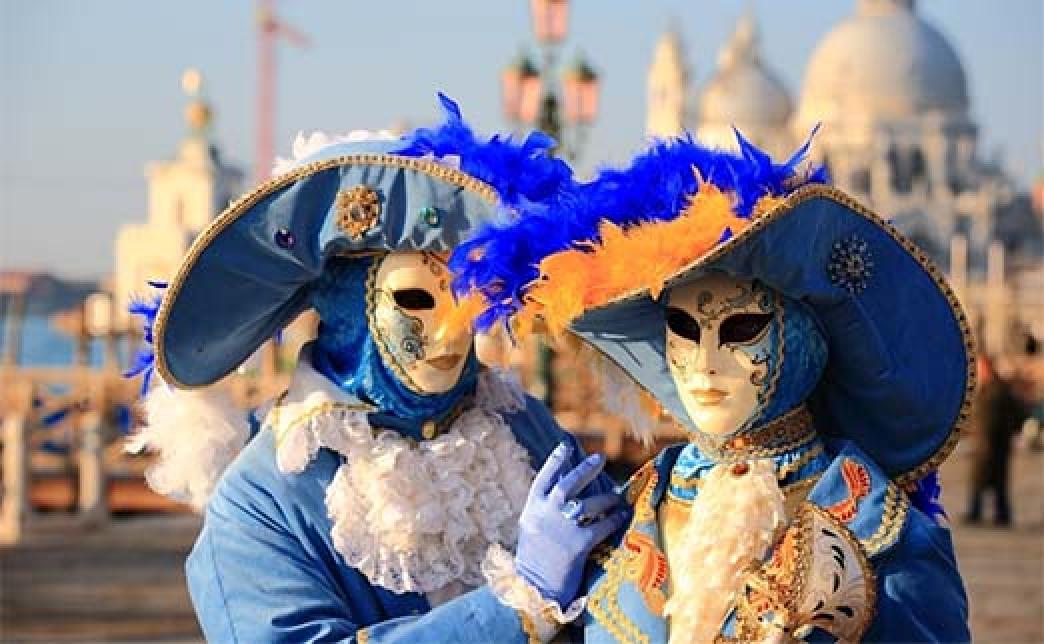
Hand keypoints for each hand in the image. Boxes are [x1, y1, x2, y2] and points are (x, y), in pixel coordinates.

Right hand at [514, 443, 628, 606]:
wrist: (533, 592)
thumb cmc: (533, 563)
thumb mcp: (531, 531)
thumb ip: (543, 512)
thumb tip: (562, 493)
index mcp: (531, 511)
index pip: (543, 479)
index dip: (555, 461)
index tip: (566, 447)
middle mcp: (545, 515)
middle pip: (568, 484)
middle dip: (585, 469)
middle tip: (600, 459)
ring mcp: (561, 529)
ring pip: (588, 504)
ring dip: (606, 498)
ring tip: (617, 496)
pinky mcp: (577, 545)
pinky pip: (601, 526)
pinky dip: (614, 520)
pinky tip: (622, 516)